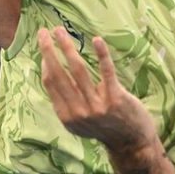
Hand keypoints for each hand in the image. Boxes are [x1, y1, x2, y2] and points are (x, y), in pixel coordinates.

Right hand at [38, 28, 158, 153]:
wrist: (131, 142)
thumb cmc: (104, 127)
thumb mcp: (79, 122)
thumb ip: (67, 102)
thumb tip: (53, 73)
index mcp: (67, 116)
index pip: (51, 84)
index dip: (45, 63)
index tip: (44, 47)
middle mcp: (79, 111)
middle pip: (59, 74)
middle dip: (49, 51)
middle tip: (43, 32)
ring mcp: (97, 105)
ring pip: (78, 70)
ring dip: (67, 47)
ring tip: (60, 31)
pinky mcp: (116, 98)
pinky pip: (106, 71)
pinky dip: (102, 54)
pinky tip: (97, 40)